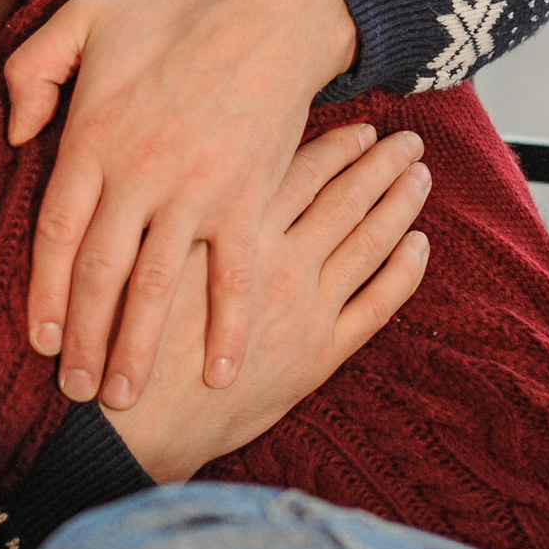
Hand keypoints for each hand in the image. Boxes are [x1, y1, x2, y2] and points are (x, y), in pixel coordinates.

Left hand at [4, 0, 357, 406]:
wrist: (266, 11)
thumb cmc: (170, 13)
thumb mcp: (80, 17)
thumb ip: (31, 70)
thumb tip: (20, 134)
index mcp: (91, 138)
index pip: (55, 232)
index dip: (43, 292)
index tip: (39, 340)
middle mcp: (136, 175)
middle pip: (98, 274)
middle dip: (81, 339)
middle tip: (73, 393)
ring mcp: (193, 192)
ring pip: (155, 287)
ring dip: (137, 348)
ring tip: (121, 397)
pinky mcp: (245, 198)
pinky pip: (234, 275)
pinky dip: (228, 327)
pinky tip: (222, 373)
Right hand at [100, 124, 430, 482]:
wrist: (137, 421)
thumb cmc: (128, 336)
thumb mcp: (143, 256)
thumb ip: (181, 215)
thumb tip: (205, 174)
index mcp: (236, 232)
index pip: (301, 173)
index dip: (336, 147)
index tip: (361, 128)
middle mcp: (279, 262)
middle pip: (345, 199)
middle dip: (381, 165)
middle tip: (410, 140)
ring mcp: (305, 308)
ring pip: (369, 242)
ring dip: (400, 204)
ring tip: (420, 175)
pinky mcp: (319, 354)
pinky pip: (377, 304)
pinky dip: (403, 272)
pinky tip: (419, 244)